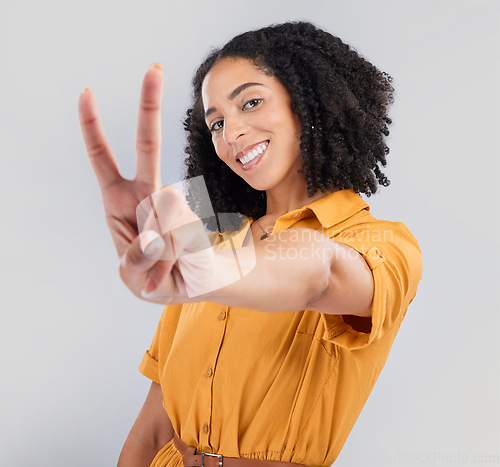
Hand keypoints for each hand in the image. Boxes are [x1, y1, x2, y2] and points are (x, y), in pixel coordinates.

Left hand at [78, 64, 195, 302]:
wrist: (194, 284)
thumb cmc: (154, 277)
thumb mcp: (134, 277)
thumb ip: (138, 257)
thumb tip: (154, 229)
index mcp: (119, 204)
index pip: (103, 159)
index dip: (93, 128)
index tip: (88, 92)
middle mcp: (148, 195)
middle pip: (148, 146)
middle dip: (149, 107)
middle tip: (153, 70)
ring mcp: (175, 202)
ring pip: (169, 209)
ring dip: (162, 248)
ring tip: (161, 269)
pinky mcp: (195, 215)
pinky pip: (184, 231)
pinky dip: (177, 256)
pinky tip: (175, 266)